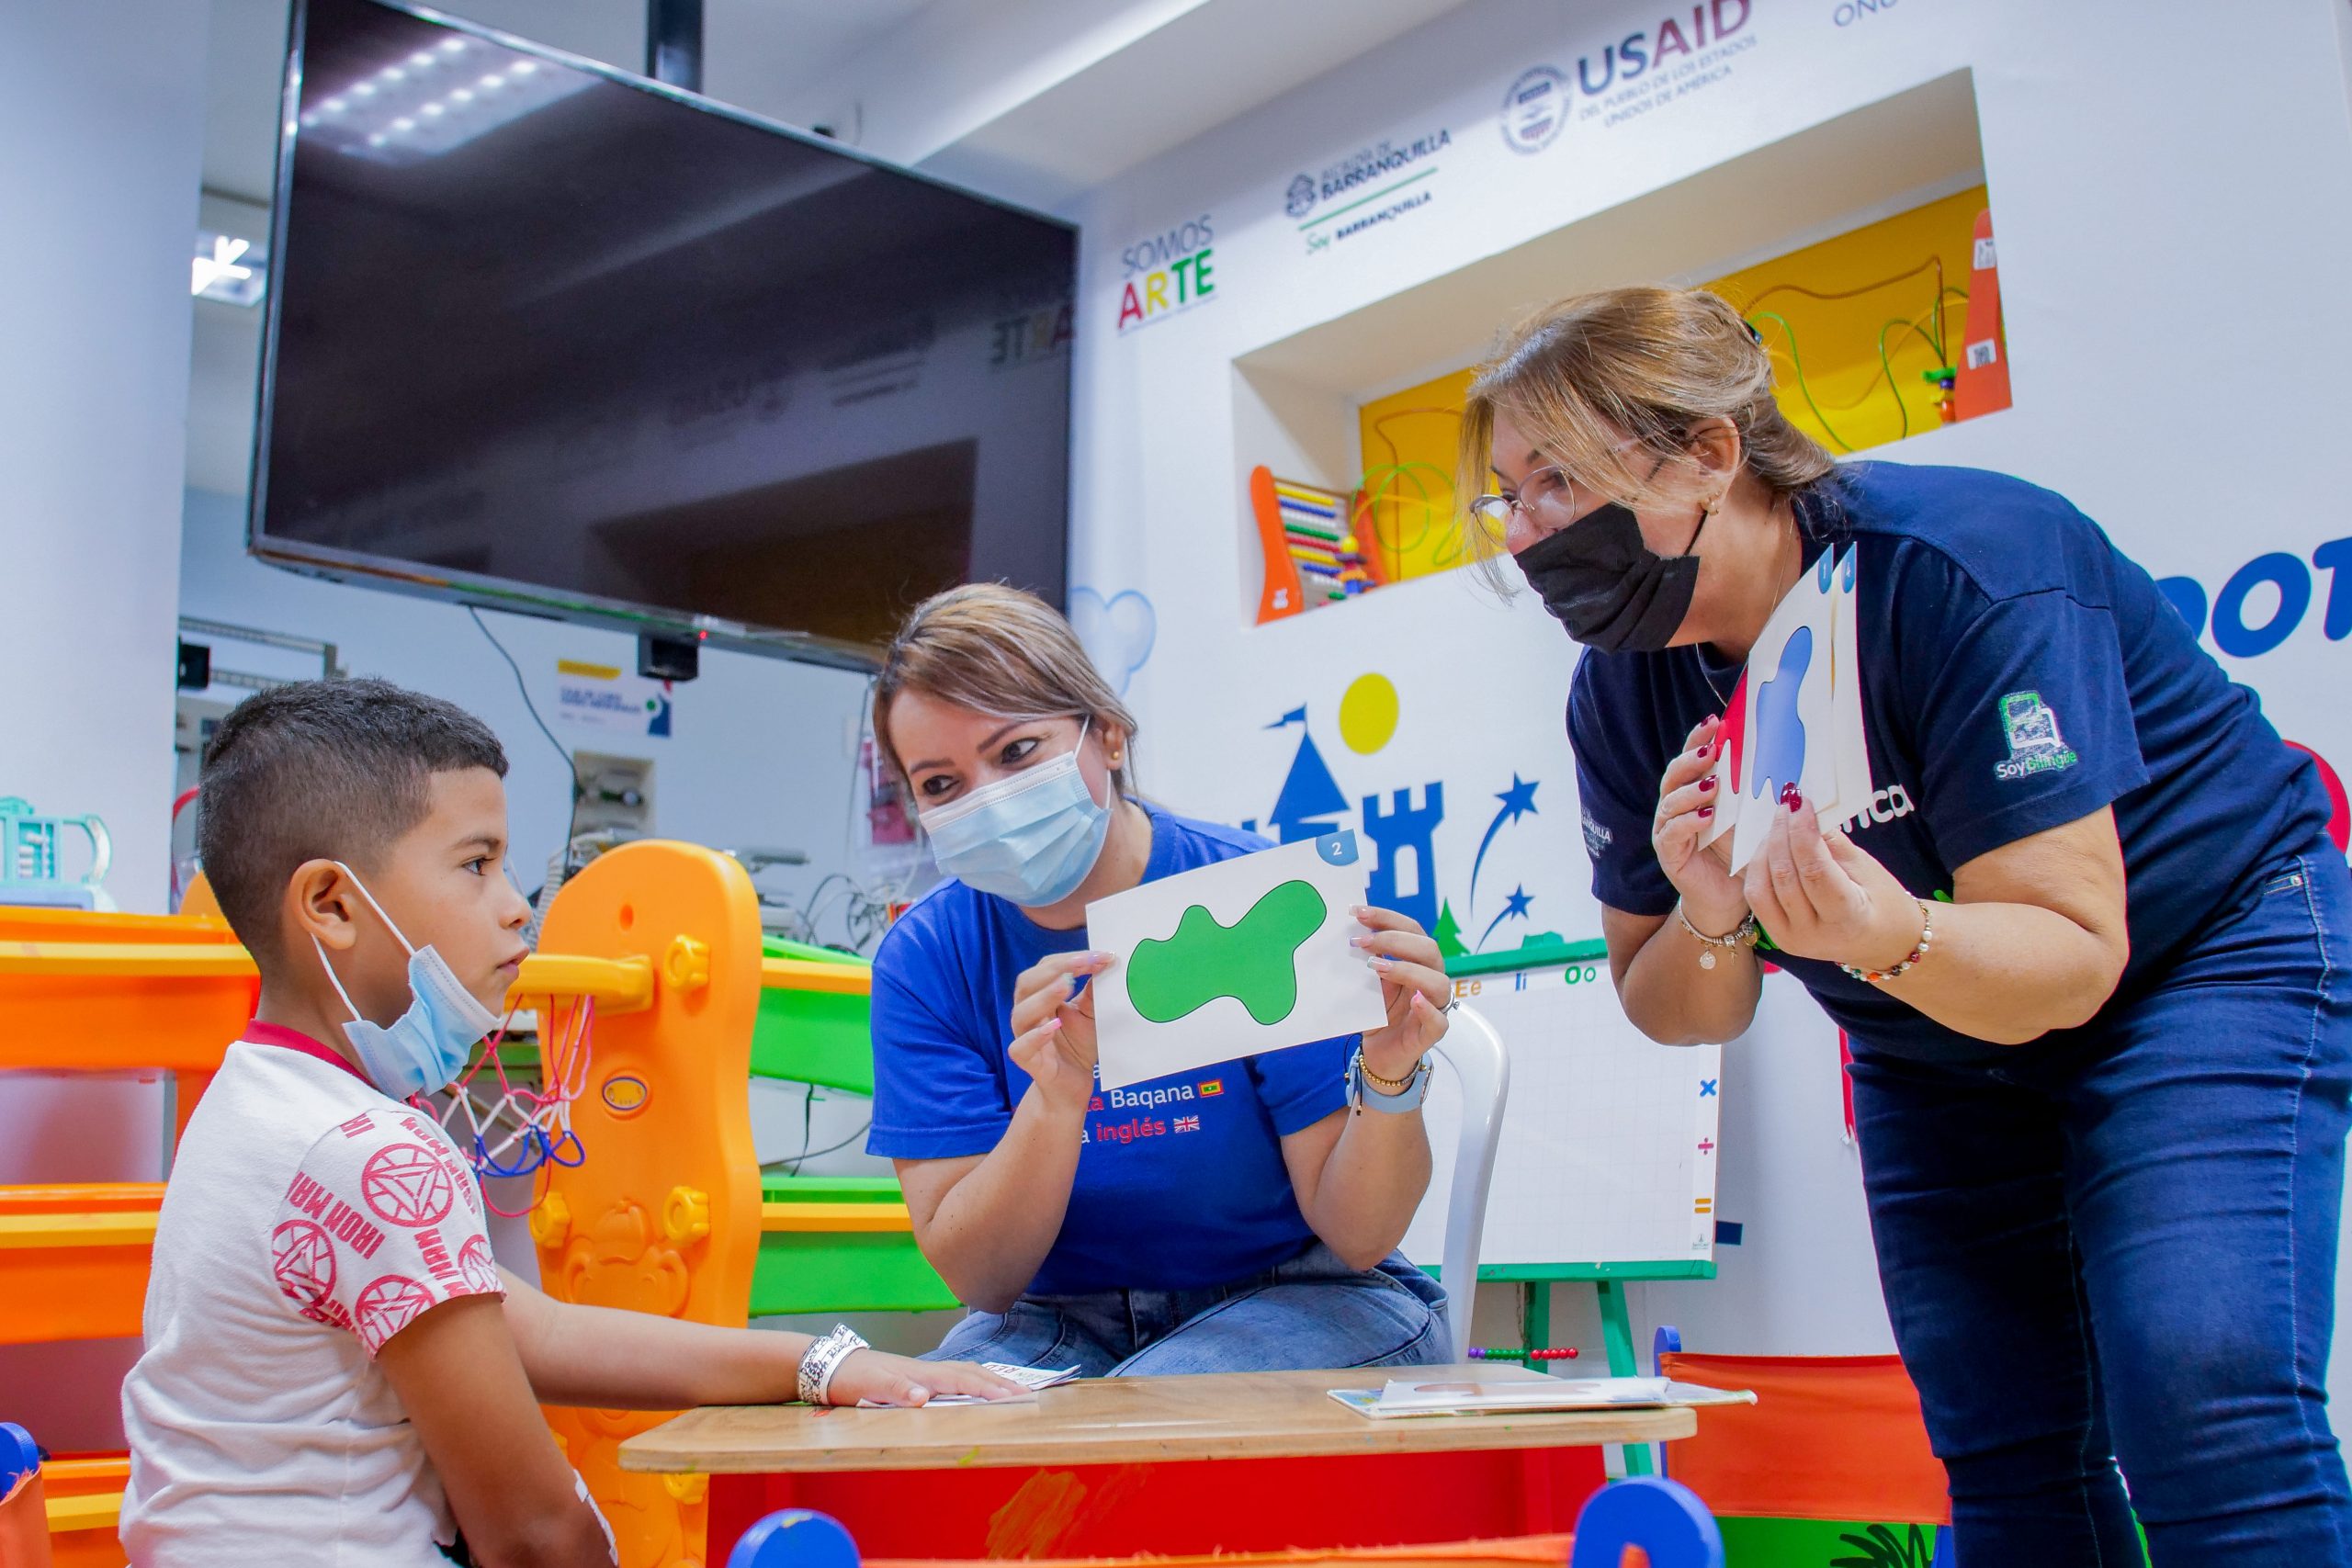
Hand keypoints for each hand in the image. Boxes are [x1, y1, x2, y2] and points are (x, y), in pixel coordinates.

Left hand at [824, 1349, 1028, 1406]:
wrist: (832, 1367)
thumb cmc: (854, 1378)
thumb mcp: (874, 1386)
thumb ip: (899, 1390)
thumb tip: (925, 1397)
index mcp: (924, 1375)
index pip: (965, 1382)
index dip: (991, 1391)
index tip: (1015, 1399)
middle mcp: (929, 1372)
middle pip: (973, 1374)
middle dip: (1001, 1384)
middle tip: (1027, 1396)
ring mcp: (924, 1373)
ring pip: (966, 1374)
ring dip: (990, 1381)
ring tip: (1011, 1390)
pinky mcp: (918, 1377)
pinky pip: (954, 1379)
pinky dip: (973, 1382)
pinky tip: (976, 1387)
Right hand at [1007, 950, 1108, 1120]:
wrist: (1074, 1084)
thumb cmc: (1079, 1045)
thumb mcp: (1092, 1014)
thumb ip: (1094, 992)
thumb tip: (1107, 963)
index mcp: (1040, 996)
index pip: (1046, 968)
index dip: (1070, 959)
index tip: (1100, 955)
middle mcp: (1028, 1012)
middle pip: (1027, 983)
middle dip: (1055, 970)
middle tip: (1083, 964)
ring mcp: (1024, 1036)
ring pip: (1021, 1012)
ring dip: (1044, 996)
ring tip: (1066, 985)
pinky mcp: (1027, 1061)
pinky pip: (1021, 1047)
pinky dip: (1035, 1036)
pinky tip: (1053, 1025)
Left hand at [1351, 906, 1450, 1079]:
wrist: (1380, 1053)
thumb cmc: (1377, 1013)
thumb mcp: (1367, 983)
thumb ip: (1366, 961)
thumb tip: (1346, 933)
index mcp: (1417, 961)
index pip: (1411, 930)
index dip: (1387, 918)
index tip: (1358, 912)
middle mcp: (1430, 978)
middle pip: (1428, 949)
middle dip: (1394, 939)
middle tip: (1362, 941)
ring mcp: (1434, 1006)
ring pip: (1438, 982)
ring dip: (1407, 969)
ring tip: (1376, 967)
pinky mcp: (1431, 1033)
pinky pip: (1439, 1020)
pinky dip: (1428, 1009)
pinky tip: (1415, 1000)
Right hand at [1654, 714, 1747, 934]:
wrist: (1732, 897)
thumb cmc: (1742, 854)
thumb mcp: (1751, 817)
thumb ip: (1754, 792)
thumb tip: (1782, 760)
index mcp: (1695, 792)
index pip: (1692, 759)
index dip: (1699, 738)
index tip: (1716, 721)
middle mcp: (1676, 807)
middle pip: (1674, 775)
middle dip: (1690, 759)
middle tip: (1710, 750)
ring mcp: (1668, 829)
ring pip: (1670, 801)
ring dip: (1690, 791)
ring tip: (1712, 786)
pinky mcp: (1668, 853)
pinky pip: (1672, 832)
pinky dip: (1688, 822)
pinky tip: (1706, 816)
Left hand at [1743, 790, 1923, 970]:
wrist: (1882, 942)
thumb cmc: (1883, 903)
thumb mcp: (1868, 869)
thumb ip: (1834, 844)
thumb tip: (1808, 813)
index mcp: (1846, 918)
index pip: (1815, 871)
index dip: (1803, 833)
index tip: (1801, 803)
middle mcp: (1813, 934)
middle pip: (1785, 877)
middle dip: (1782, 835)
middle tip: (1786, 806)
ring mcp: (1791, 939)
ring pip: (1762, 888)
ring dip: (1765, 849)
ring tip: (1778, 823)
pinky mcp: (1777, 936)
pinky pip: (1757, 898)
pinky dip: (1757, 869)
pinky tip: (1768, 847)